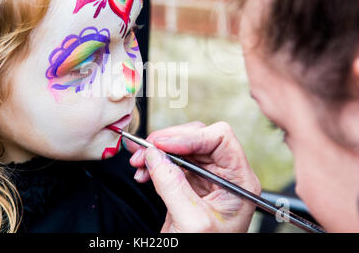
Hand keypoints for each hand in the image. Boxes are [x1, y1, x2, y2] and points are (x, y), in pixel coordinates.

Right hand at [126, 121, 260, 232]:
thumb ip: (172, 185)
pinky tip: (143, 172)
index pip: (220, 138)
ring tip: (138, 162)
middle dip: (167, 141)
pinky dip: (154, 162)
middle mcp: (225, 175)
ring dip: (157, 151)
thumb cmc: (207, 252)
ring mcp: (205, 178)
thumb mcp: (192, 221)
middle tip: (145, 150)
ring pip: (181, 147)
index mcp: (239, 180)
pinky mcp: (188, 184)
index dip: (191, 136)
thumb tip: (154, 155)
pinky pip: (171, 161)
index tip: (164, 144)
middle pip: (197, 137)